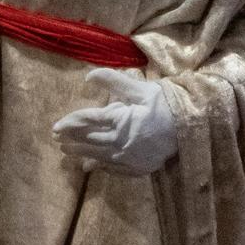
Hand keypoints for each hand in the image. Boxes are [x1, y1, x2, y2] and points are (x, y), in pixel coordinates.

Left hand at [51, 67, 176, 174]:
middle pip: (88, 140)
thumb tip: (88, 76)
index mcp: (120, 120)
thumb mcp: (140, 89)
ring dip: (80, 153)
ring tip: (66, 150)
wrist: (189, 129)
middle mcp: (120, 141)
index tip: (56, 126)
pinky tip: (90, 166)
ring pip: (97, 156)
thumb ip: (113, 80)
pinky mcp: (136, 168)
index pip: (87, 121)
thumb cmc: (165, 105)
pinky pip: (113, 169)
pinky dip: (99, 166)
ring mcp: (128, 157)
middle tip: (56, 137)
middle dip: (70, 138)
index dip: (70, 123)